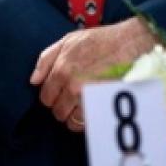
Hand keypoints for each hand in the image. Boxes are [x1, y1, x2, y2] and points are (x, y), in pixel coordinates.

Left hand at [29, 18, 154, 125]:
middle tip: (72, 99)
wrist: (131, 43)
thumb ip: (46, 59)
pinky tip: (91, 111)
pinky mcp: (104, 106)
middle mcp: (72, 86)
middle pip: (57, 111)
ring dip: (74, 117)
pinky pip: (88, 124)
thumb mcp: (68, 40)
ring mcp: (89, 98)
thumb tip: (34, 80)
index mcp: (61, 70)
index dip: (51, 96)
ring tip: (82, 106)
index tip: (59, 93)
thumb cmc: (100, 40)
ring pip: (71, 121)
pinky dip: (87, 122)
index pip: (45, 96)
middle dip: (62, 107)